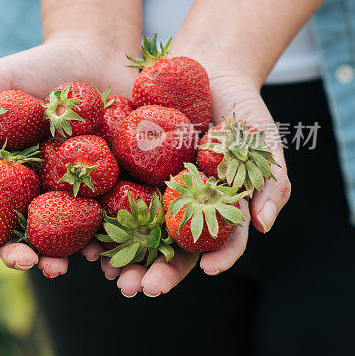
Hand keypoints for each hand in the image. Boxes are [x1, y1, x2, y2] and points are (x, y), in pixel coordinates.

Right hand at [0, 31, 136, 276]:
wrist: (98, 53)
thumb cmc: (39, 66)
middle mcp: (30, 192)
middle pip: (14, 236)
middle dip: (15, 256)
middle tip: (25, 262)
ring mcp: (68, 196)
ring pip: (57, 240)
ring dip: (55, 260)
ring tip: (61, 266)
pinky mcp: (107, 192)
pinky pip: (102, 223)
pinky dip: (100, 243)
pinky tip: (99, 251)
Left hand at [94, 52, 290, 296]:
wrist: (203, 67)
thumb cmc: (242, 107)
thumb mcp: (262, 140)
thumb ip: (270, 180)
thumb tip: (262, 226)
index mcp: (212, 208)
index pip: (214, 243)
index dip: (213, 258)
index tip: (206, 271)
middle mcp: (178, 207)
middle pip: (166, 248)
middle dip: (151, 272)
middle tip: (134, 288)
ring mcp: (148, 190)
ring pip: (131, 232)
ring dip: (117, 256)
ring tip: (104, 270)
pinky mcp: (121, 170)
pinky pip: (106, 198)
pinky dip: (95, 220)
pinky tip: (83, 237)